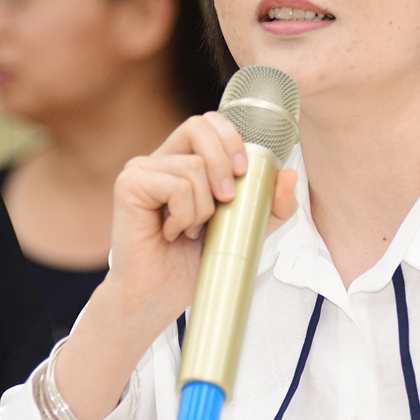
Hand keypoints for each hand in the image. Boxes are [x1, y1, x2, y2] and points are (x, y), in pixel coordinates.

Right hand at [54, 113, 298, 419]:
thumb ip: (269, 205)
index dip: (231, 138)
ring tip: (189, 232)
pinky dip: (184, 215)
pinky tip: (172, 233)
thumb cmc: (194, 263)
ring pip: (194, 167)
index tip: (243, 172)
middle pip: (199, 126)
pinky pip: (176, 186)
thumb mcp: (245, 231)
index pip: (209, 123)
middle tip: (225, 201)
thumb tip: (290, 174)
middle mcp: (160, 159)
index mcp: (184, 161)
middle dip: (224, 163)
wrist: (159, 297)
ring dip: (204, 208)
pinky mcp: (129, 185)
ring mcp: (141, 170)